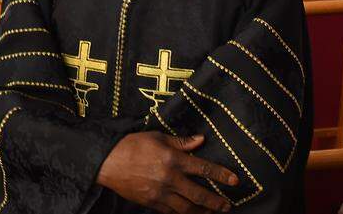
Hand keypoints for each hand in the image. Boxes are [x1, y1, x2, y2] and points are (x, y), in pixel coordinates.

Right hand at [97, 132, 237, 212]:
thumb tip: (200, 140)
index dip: (221, 175)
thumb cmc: (133, 145)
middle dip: (216, 202)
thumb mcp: (158, 137)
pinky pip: (171, 212)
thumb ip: (181, 142)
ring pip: (186, 209)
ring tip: (213, 213)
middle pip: (199, 195)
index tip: (234, 181)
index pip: (203, 168)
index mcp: (172, 159)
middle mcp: (169, 179)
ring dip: (202, 212)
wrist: (108, 162)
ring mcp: (160, 194)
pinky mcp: (151, 203)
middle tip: (227, 205)